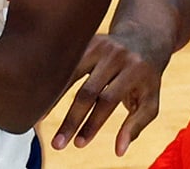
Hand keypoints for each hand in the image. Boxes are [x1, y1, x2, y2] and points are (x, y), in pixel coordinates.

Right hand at [50, 28, 169, 154]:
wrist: (143, 39)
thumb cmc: (145, 78)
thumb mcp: (150, 101)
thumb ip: (136, 125)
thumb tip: (119, 151)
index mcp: (134, 70)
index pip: (108, 101)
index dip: (92, 124)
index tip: (78, 145)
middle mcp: (115, 55)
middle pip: (87, 91)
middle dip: (71, 120)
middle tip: (57, 144)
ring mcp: (99, 45)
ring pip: (71, 73)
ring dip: (55, 98)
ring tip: (40, 119)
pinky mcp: (87, 41)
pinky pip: (67, 62)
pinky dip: (54, 80)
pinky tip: (41, 96)